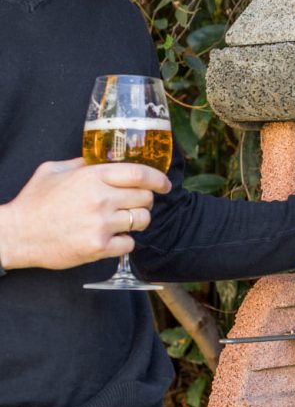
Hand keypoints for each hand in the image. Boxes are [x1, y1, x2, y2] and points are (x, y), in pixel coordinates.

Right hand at [0, 158, 171, 269]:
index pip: (139, 173)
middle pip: (145, 198)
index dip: (158, 179)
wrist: (17, 235)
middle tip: (131, 205)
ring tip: (120, 222)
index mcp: (92, 177)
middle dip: (143, 201)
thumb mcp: (54, 171)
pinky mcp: (99, 247)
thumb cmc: (35, 202)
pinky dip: (124, 242)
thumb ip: (82, 164)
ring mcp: (101, 224)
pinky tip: (110, 238)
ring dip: (136, 221)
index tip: (165, 184)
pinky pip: (130, 243)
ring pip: (142, 220)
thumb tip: (103, 159)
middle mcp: (101, 199)